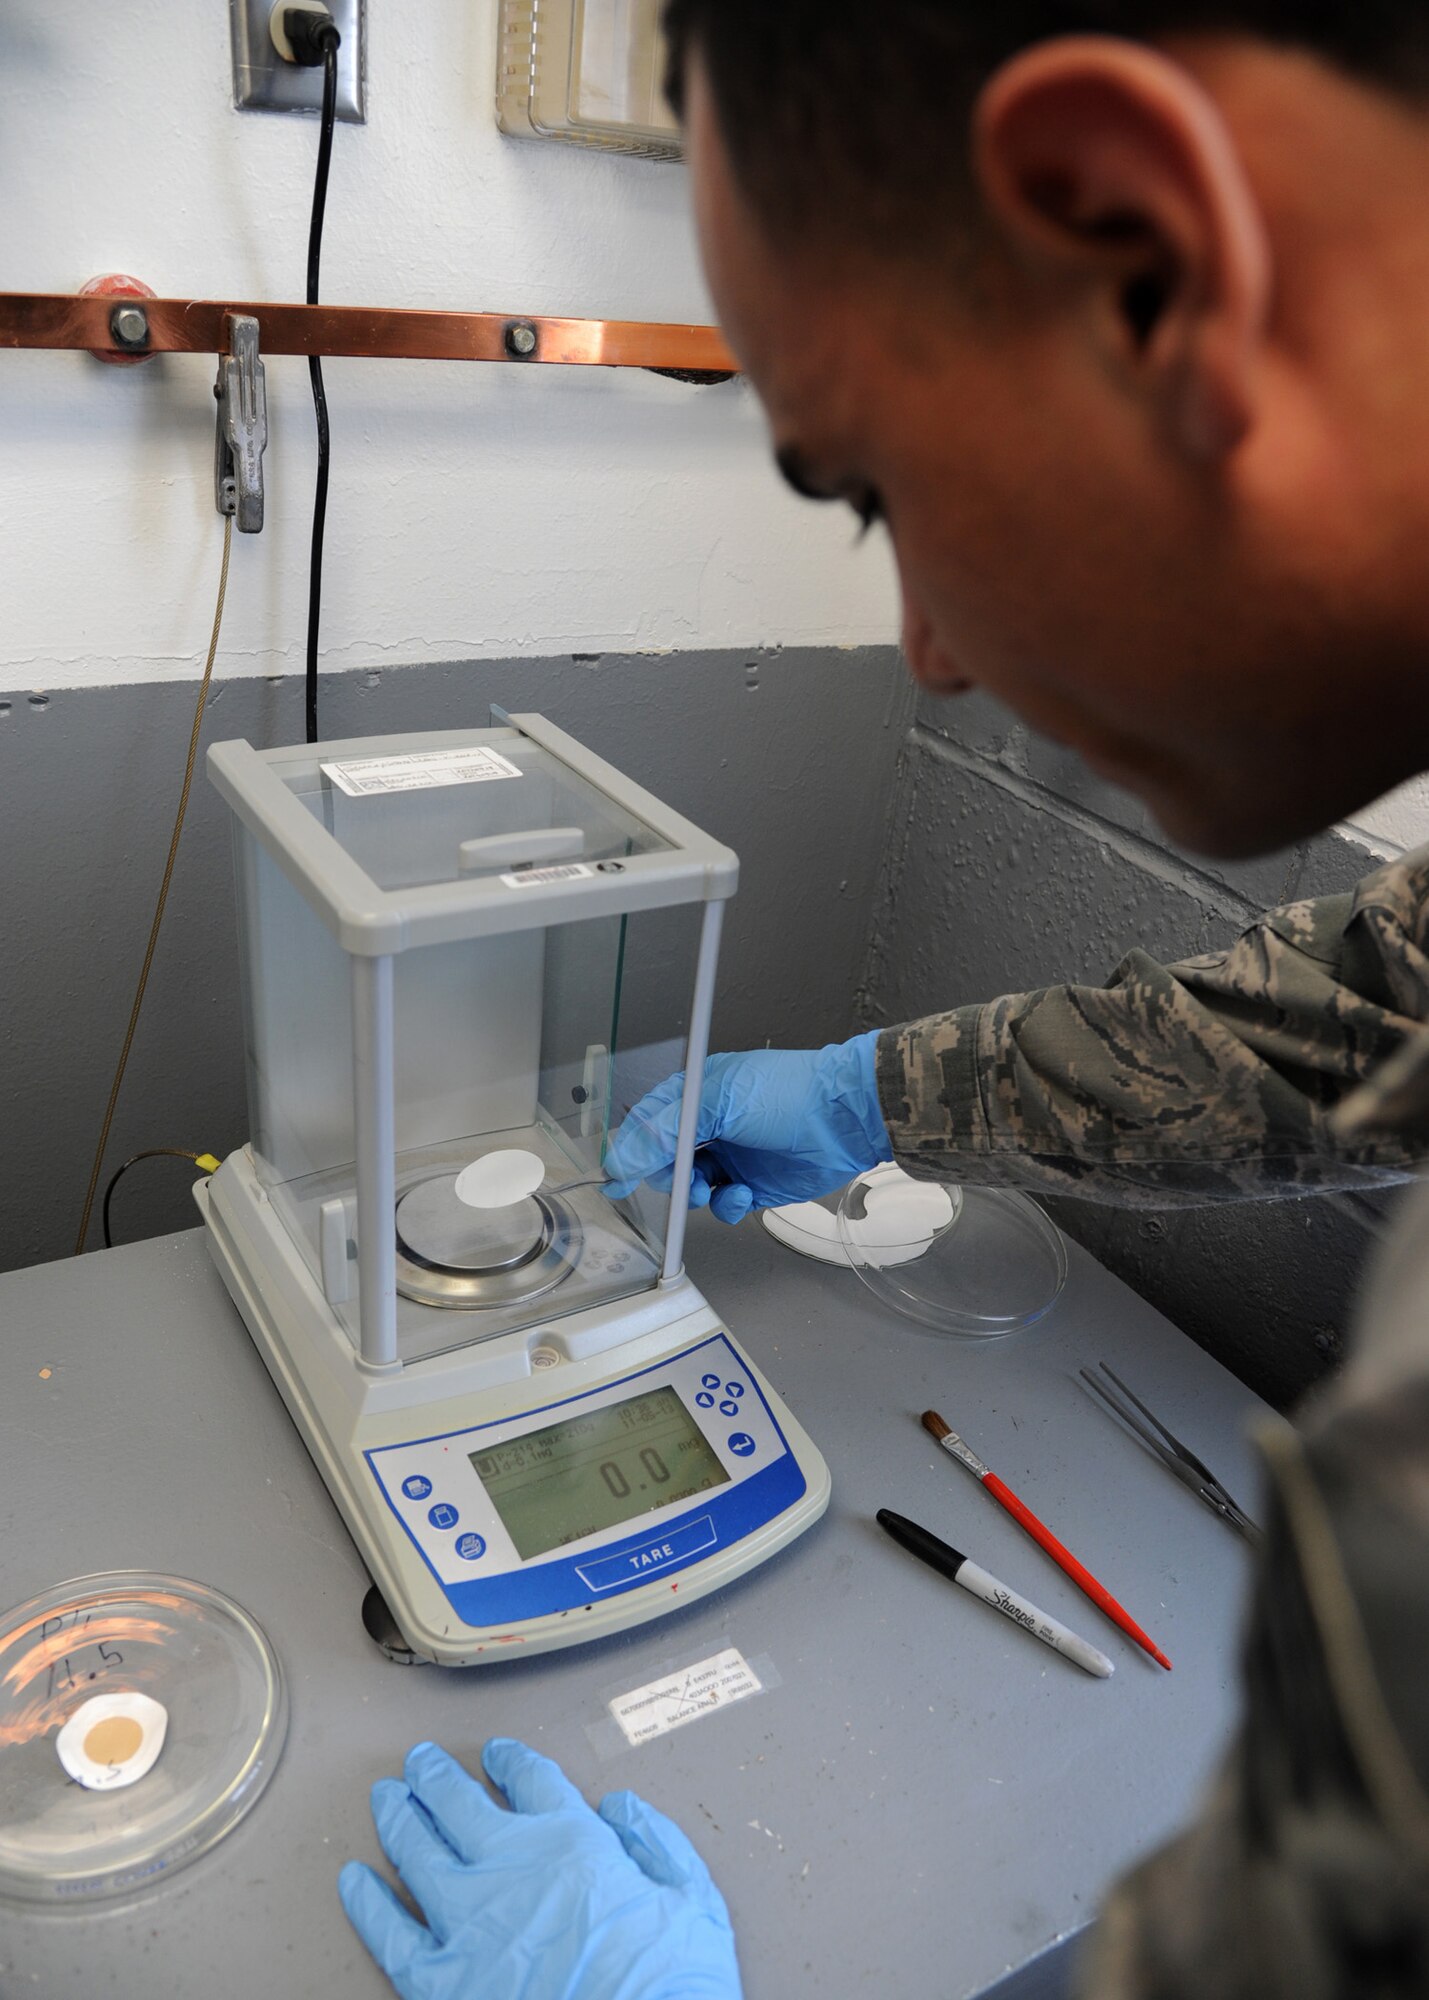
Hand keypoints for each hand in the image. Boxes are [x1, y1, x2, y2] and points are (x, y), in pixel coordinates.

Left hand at [339, 1739, 741, 1999]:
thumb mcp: (692, 1899)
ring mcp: (469, 1922)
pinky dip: (367, 1903)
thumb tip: (622, 1810)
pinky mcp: (443, 1981)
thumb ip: (658, 1843)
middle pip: (458, 1801)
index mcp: (572, 1842)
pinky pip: (390, 1934)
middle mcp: (512, 1867)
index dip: (510, 1759)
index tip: (498, 1754)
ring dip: (397, 1817)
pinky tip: (352, 1881)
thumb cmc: (668, 1987)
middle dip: (435, 1776)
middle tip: (421, 1763)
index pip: (531, 1779)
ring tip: (386, 1799)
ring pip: (416, 1851)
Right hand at [603, 1030, 891, 1223]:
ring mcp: (733, 1156)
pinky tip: (741, 1194)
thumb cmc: (787, 1093)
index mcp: (698, 1095)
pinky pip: (723, 1204)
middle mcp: (711, 1125)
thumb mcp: (718, 1102)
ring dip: (694, 1193)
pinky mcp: (754, 1184)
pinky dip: (725, 1205)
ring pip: (691, 1187)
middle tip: (676, 1181)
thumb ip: (665, 1132)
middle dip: (666, 1175)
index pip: (649, 1123)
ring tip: (708, 1189)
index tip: (617, 1176)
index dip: (631, 1149)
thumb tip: (620, 1156)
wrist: (846, 1117)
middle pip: (665, 1160)